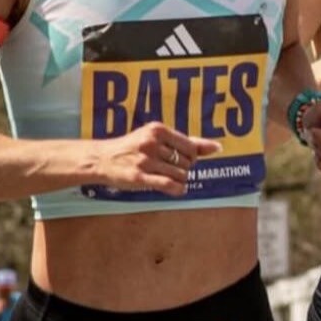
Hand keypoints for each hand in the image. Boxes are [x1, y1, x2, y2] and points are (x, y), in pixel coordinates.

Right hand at [92, 123, 219, 195]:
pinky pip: (169, 186)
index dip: (190, 157)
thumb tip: (218, 147)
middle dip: (182, 169)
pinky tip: (175, 188)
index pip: (191, 148)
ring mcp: (145, 161)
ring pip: (180, 176)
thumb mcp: (158, 138)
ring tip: (164, 176)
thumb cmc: (134, 148)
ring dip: (178, 180)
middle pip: (187, 163)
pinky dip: (177, 190)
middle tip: (167, 167)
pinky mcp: (139, 178)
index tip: (179, 158)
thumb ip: (189, 142)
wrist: (102, 159)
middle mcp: (151, 143)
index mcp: (157, 130)